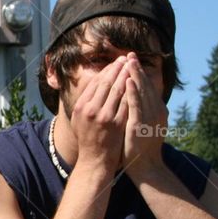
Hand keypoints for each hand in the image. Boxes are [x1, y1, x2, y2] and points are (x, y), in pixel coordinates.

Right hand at [69, 56, 129, 172]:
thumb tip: (93, 85)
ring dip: (126, 76)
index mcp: (80, 106)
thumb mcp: (79, 119)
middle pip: (106, 84)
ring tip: (133, 66)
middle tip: (126, 58)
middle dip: (117, 69)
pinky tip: (139, 84)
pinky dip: (132, 92)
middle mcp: (90, 110)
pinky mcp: (116, 124)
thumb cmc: (88, 139)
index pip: (95, 83)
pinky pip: (126, 104)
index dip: (106, 71)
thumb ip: (85, 103)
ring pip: (117, 91)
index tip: (116, 62)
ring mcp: (103, 117)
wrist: (94, 160)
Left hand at [123, 52, 168, 178]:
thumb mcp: (139, 123)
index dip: (138, 72)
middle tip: (130, 54)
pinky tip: (128, 81)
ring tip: (129, 61)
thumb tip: (128, 96)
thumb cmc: (137, 146)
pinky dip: (133, 92)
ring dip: (135, 75)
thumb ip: (136, 109)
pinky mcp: (140, 125)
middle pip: (144, 85)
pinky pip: (136, 106)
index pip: (145, 86)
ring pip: (142, 92)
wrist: (143, 166)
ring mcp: (147, 118)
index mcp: (154, 110)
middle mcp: (154, 111)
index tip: (130, 59)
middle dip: (136, 69)